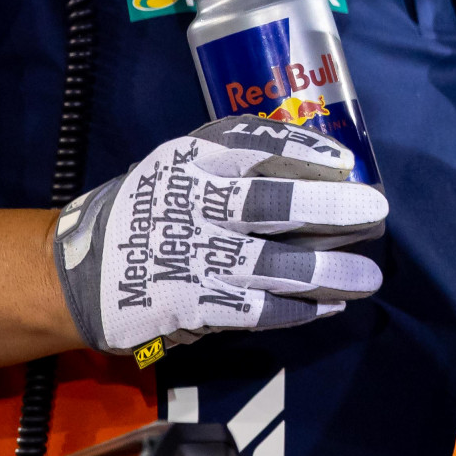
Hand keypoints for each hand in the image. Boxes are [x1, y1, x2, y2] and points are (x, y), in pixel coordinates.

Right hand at [51, 116, 387, 355]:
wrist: (79, 272)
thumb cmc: (153, 210)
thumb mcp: (184, 166)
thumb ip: (241, 163)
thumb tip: (327, 171)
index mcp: (190, 158)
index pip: (254, 146)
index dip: (304, 153)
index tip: (347, 165)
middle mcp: (190, 202)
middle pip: (270, 203)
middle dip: (330, 209)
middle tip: (376, 213)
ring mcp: (188, 256)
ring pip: (271, 264)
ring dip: (328, 272)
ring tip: (368, 277)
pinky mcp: (185, 303)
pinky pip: (254, 308)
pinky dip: (296, 309)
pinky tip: (330, 306)